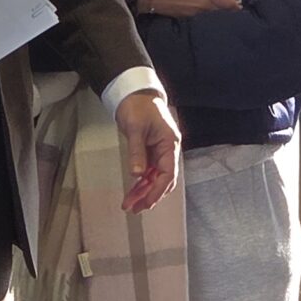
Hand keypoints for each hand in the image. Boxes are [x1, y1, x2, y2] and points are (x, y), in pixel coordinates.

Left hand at [114, 90, 180, 214]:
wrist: (134, 92)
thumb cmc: (138, 106)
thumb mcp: (135, 128)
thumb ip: (137, 152)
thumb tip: (137, 174)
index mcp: (170, 143)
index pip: (168, 174)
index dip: (158, 191)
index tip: (147, 203)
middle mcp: (168, 149)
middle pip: (162, 179)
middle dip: (150, 195)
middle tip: (134, 208)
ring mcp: (160, 151)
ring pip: (154, 177)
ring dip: (143, 191)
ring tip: (130, 204)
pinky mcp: (151, 150)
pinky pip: (148, 171)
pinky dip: (141, 182)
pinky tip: (133, 192)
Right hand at [138, 0, 243, 18]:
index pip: (229, 3)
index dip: (235, 3)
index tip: (236, 0)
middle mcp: (204, 5)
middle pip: (222, 11)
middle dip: (225, 6)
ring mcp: (195, 13)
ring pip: (211, 14)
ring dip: (214, 10)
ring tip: (211, 1)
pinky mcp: (185, 17)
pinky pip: (200, 16)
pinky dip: (203, 12)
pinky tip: (197, 5)